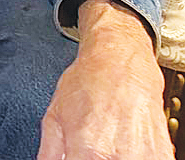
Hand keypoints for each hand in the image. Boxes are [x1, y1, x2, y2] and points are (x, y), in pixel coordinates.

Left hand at [37, 0, 169, 159]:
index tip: (70, 156)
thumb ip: (49, 153)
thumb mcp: (53, 117)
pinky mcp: (162, 155)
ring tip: (105, 143)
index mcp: (90, 151)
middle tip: (85, 149)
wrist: (121, 60)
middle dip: (87, 158)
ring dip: (110, 157)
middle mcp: (121, 157)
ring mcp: (146, 157)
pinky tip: (121, 145)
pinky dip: (130, 157)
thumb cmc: (87, 82)